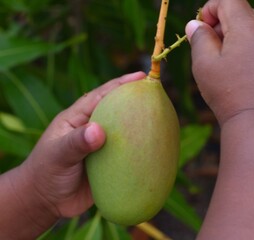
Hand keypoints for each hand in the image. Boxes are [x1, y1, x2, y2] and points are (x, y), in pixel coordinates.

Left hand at [19, 72, 145, 218]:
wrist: (46, 200)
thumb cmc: (46, 172)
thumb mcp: (57, 155)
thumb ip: (76, 142)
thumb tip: (99, 131)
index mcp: (78, 117)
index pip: (102, 95)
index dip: (121, 84)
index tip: (142, 77)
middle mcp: (93, 127)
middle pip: (118, 109)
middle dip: (136, 98)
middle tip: (158, 92)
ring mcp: (102, 145)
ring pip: (125, 130)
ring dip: (141, 124)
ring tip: (163, 117)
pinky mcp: (110, 163)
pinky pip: (128, 153)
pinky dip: (141, 149)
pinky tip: (156, 148)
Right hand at [186, 0, 253, 125]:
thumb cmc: (229, 95)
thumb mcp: (204, 65)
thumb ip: (199, 38)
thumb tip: (195, 24)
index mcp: (250, 27)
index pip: (230, 0)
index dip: (212, 8)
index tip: (203, 26)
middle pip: (246, 14)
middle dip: (227, 25)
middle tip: (214, 48)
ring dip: (244, 38)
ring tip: (233, 65)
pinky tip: (250, 75)